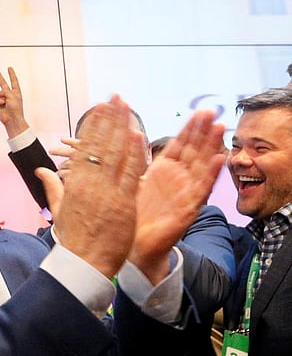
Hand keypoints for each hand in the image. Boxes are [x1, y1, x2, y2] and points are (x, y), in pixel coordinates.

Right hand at [0, 67, 29, 138]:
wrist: (12, 120)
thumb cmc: (15, 108)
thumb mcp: (12, 96)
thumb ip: (5, 91)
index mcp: (16, 92)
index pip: (13, 81)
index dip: (11, 74)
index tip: (9, 68)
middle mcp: (10, 95)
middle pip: (4, 84)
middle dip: (0, 78)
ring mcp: (3, 99)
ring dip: (1, 96)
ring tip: (5, 102)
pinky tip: (1, 104)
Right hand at [51, 96, 147, 278]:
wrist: (84, 265)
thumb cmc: (73, 239)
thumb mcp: (59, 210)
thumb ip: (53, 186)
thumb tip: (41, 170)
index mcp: (74, 185)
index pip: (85, 148)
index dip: (94, 126)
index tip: (100, 108)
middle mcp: (89, 184)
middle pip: (101, 145)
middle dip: (109, 119)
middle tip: (116, 97)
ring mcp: (107, 193)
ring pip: (116, 155)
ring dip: (123, 128)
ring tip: (128, 107)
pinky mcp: (123, 204)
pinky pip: (130, 175)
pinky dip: (134, 155)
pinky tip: (137, 135)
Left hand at [129, 110, 224, 282]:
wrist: (135, 243)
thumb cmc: (135, 211)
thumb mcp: (135, 179)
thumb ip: (137, 157)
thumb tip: (134, 133)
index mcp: (164, 170)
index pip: (180, 144)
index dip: (190, 128)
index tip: (200, 111)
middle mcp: (178, 179)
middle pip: (194, 151)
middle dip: (203, 131)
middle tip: (213, 112)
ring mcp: (185, 192)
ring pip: (201, 166)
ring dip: (212, 147)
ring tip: (220, 128)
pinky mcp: (188, 208)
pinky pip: (201, 189)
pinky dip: (210, 174)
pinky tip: (219, 159)